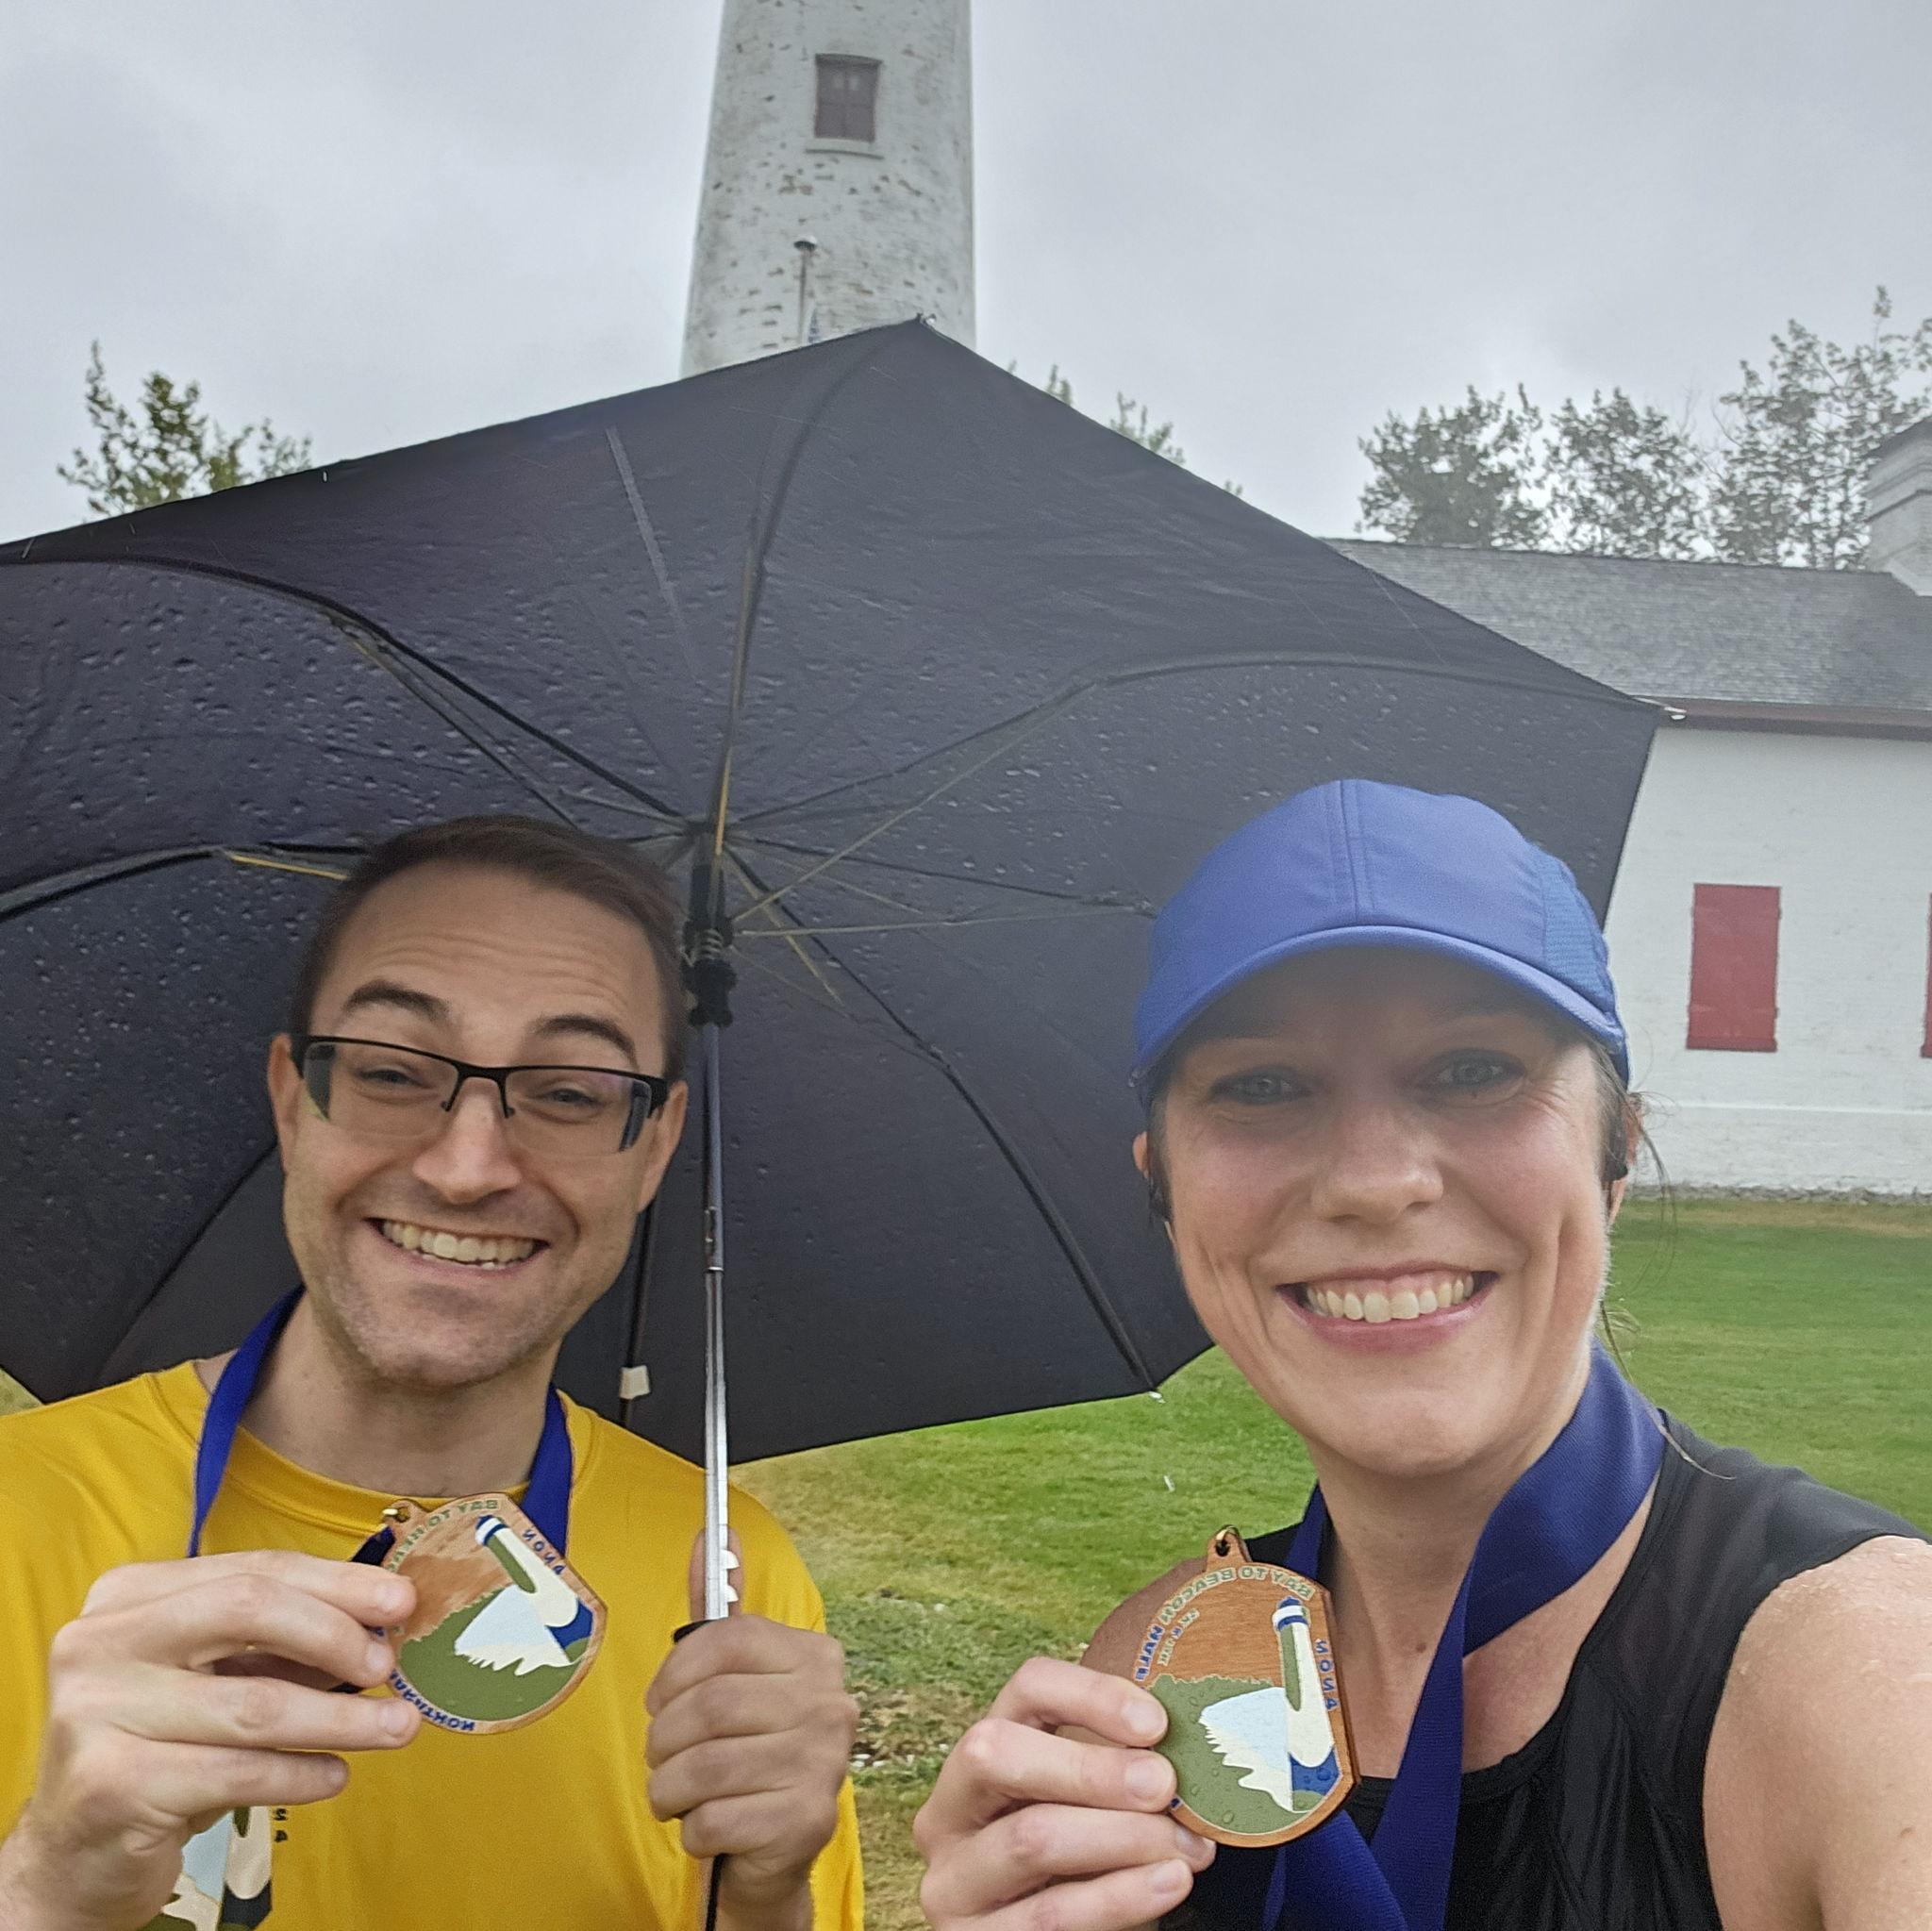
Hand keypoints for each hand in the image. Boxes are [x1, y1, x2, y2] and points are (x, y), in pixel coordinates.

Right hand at [0, 1551, 419, 1930]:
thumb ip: (279, 1644)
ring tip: (397, 1728)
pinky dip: (299, 1773)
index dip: (337, 1583)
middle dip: (336, 1636)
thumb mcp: (213, 1678)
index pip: (254, 1569)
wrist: (77, 1853)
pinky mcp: (108, 1784)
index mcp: (128, 1595)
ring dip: (341, 1719)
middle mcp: (100, 1641)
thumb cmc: (162, 1748)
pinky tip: (335, 1776)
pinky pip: (235, 1772)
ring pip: (254, 1704)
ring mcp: (94, 1711)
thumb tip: (383, 1622)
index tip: (401, 1603)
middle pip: (249, 1610)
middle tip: (391, 1668)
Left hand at [645, 1538, 856, 1930]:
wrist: (774, 1847)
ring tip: (674, 1795)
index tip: (658, 1701)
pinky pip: (714, 1819)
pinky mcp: (807, 1822)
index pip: (727, 1639)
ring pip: (705, 1766)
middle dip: (663, 1740)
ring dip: (668, 1789)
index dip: (673, 1674)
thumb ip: (722, 1605)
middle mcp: (830, 1704)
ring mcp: (824, 1764)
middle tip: (662, 1757)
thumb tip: (716, 1532)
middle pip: (710, 1706)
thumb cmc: (746, 1750)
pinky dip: (691, 1830)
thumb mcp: (733, 1676)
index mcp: (814, 1656)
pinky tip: (706, 1825)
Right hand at [914, 1658, 1214, 1930]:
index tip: (1156, 1724)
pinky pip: (1050, 1914)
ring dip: (1121, 1837)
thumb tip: (1190, 1750)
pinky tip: (1168, 1883)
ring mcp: (953, 1881)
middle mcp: (950, 1810)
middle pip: (998, 1753)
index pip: (1027, 1689)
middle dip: (1091, 1768)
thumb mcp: (1081, 1808)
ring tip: (1186, 1847)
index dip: (1091, 1694)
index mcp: (982, 1755)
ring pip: (1031, 1837)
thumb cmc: (1076, 1862)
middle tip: (1164, 1786)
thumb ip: (1117, 1772)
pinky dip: (1118, 1897)